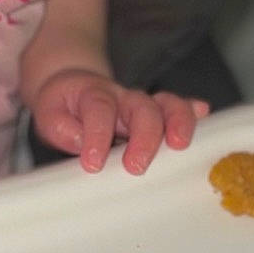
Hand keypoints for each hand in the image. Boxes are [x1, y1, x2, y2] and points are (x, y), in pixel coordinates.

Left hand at [30, 68, 210, 175]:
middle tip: (136, 166)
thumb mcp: (48, 113)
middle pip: (142, 107)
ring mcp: (145, 104)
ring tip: (179, 145)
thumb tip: (80, 141)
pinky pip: (181, 108)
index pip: (99, 110)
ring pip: (168, 104)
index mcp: (94, 96)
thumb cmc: (64, 106)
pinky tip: (205, 116)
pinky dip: (193, 112)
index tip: (93, 164)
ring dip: (178, 122)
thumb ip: (59, 126)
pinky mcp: (159, 113)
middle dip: (144, 136)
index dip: (97, 136)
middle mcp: (124, 98)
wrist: (75, 86)